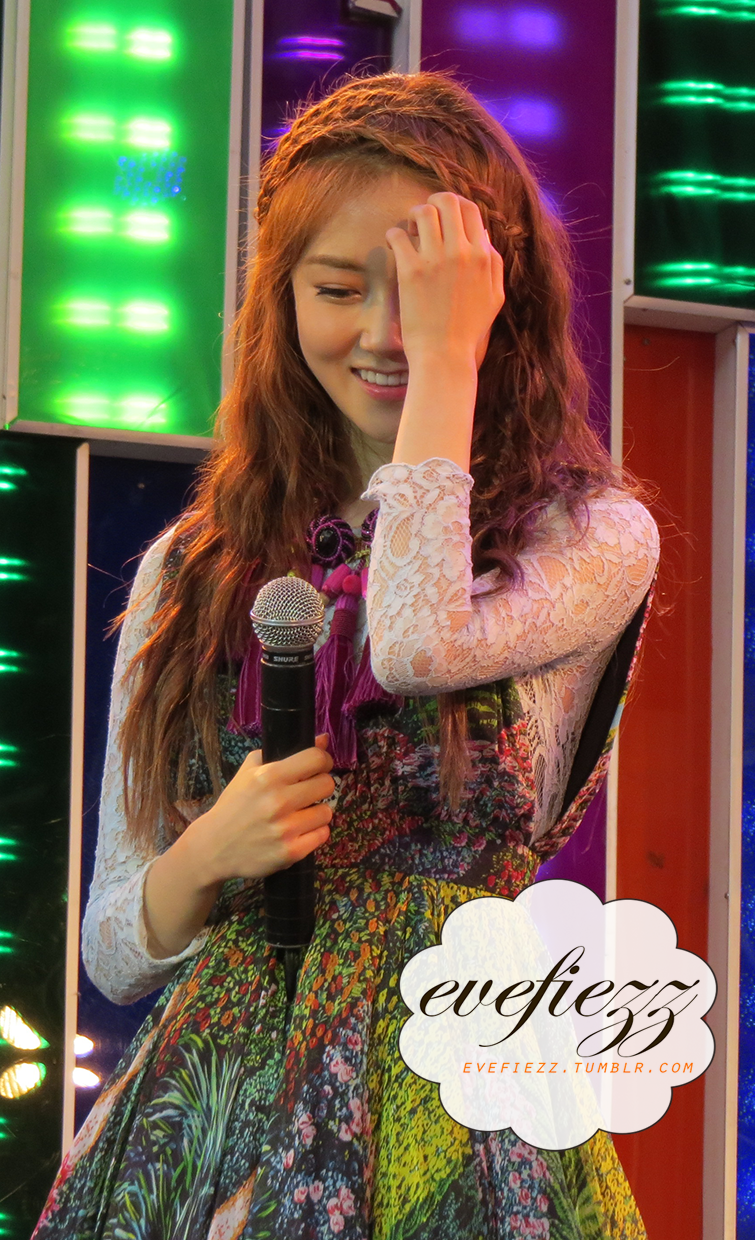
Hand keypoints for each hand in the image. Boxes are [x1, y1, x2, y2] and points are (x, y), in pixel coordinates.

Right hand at [186, 734, 335, 885]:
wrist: (213, 846)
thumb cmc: (234, 805)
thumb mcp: (250, 772)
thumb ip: (285, 752)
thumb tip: (323, 740)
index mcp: (269, 776)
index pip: (316, 759)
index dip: (323, 761)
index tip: (320, 766)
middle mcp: (278, 801)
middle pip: (327, 784)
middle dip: (321, 786)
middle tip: (309, 791)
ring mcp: (285, 828)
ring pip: (327, 812)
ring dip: (317, 812)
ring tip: (300, 814)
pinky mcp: (291, 852)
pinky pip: (322, 835)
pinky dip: (314, 833)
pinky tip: (300, 831)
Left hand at [385, 192, 504, 370]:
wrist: (444, 356)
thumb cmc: (469, 330)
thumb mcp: (494, 297)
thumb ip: (493, 263)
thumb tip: (483, 235)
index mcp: (483, 256)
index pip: (470, 209)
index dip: (454, 207)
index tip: (443, 217)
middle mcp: (461, 252)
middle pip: (446, 201)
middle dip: (432, 204)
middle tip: (422, 219)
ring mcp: (435, 260)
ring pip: (422, 211)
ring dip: (412, 216)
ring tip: (408, 232)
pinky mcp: (411, 271)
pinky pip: (397, 234)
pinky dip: (393, 235)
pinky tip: (394, 245)